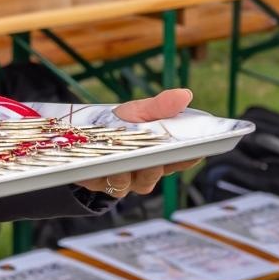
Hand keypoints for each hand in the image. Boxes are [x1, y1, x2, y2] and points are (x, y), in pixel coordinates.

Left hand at [77, 88, 201, 198]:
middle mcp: (147, 170)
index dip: (190, 155)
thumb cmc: (118, 123)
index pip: (182, 157)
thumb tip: (185, 94)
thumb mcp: (139, 111)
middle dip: (160, 165)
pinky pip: (113, 185)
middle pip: (160, 172)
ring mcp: (128, 179)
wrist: (81, 133)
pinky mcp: (104, 183)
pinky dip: (114, 175)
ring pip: (139, 182)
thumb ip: (161, 107)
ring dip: (137, 172)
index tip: (197, 150)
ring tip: (132, 162)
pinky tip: (111, 166)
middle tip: (159, 158)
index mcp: (161, 152)